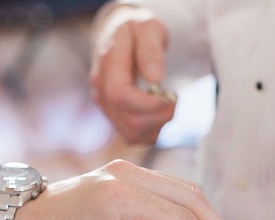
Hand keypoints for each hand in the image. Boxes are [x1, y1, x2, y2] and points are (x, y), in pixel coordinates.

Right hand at [90, 5, 174, 144]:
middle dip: (159, 116)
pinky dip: (151, 130)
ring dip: (157, 125)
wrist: (120, 36)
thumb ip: (150, 50)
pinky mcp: (114, 118)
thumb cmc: (136, 30)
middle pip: (129, 121)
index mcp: (107, 65)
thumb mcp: (148, 28)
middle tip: (174, 98)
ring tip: (166, 103)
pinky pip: (133, 136)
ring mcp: (105, 107)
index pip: (121, 96)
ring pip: (131, 134)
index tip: (170, 94)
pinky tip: (158, 113)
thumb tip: (155, 79)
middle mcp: (101, 90)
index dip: (149, 104)